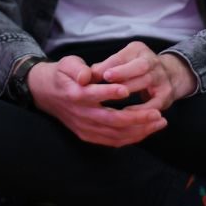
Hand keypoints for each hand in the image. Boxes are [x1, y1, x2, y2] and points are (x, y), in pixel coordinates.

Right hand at [27, 55, 166, 147]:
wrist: (46, 94)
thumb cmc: (62, 75)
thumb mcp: (66, 64)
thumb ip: (76, 68)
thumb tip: (85, 75)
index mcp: (75, 95)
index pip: (93, 95)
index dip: (109, 93)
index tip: (127, 89)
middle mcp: (81, 115)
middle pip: (111, 121)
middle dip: (137, 118)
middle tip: (157, 113)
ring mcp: (85, 128)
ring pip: (115, 134)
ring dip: (140, 130)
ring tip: (160, 121)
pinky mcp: (88, 136)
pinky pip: (113, 141)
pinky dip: (131, 138)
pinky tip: (147, 130)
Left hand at [90, 42, 196, 113]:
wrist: (169, 74)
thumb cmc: (134, 66)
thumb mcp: (122, 59)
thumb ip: (104, 67)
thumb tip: (85, 76)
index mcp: (138, 50)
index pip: (124, 57)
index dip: (113, 66)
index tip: (101, 74)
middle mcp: (152, 62)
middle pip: (140, 67)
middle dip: (124, 76)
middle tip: (107, 85)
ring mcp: (161, 79)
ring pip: (146, 84)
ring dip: (130, 92)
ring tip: (115, 105)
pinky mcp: (165, 96)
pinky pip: (154, 105)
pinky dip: (141, 112)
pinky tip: (127, 118)